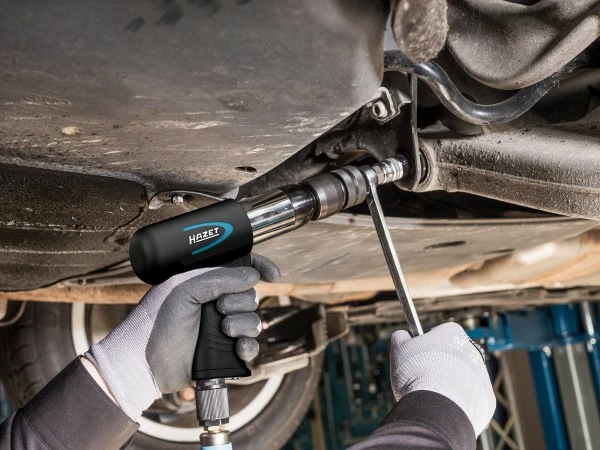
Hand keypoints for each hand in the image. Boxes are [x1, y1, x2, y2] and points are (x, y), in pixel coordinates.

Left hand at [85, 254, 279, 420]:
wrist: (144, 362)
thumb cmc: (157, 321)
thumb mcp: (185, 289)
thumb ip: (219, 278)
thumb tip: (254, 276)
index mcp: (205, 282)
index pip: (239, 267)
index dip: (258, 267)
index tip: (272, 274)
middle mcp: (216, 302)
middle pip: (250, 294)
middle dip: (241, 301)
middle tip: (219, 308)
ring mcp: (221, 328)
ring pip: (253, 320)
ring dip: (243, 324)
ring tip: (224, 330)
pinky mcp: (224, 351)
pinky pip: (251, 346)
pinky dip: (249, 346)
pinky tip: (238, 348)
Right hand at [390, 322, 495, 436]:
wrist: (438, 408)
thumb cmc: (416, 374)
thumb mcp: (399, 349)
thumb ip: (400, 337)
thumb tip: (402, 335)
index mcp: (452, 332)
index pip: (437, 333)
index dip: (423, 345)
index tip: (414, 358)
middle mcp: (472, 350)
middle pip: (450, 356)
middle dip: (437, 365)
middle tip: (420, 378)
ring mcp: (482, 375)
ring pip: (461, 377)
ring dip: (447, 384)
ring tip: (431, 396)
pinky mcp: (487, 399)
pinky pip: (470, 398)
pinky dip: (457, 402)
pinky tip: (444, 407)